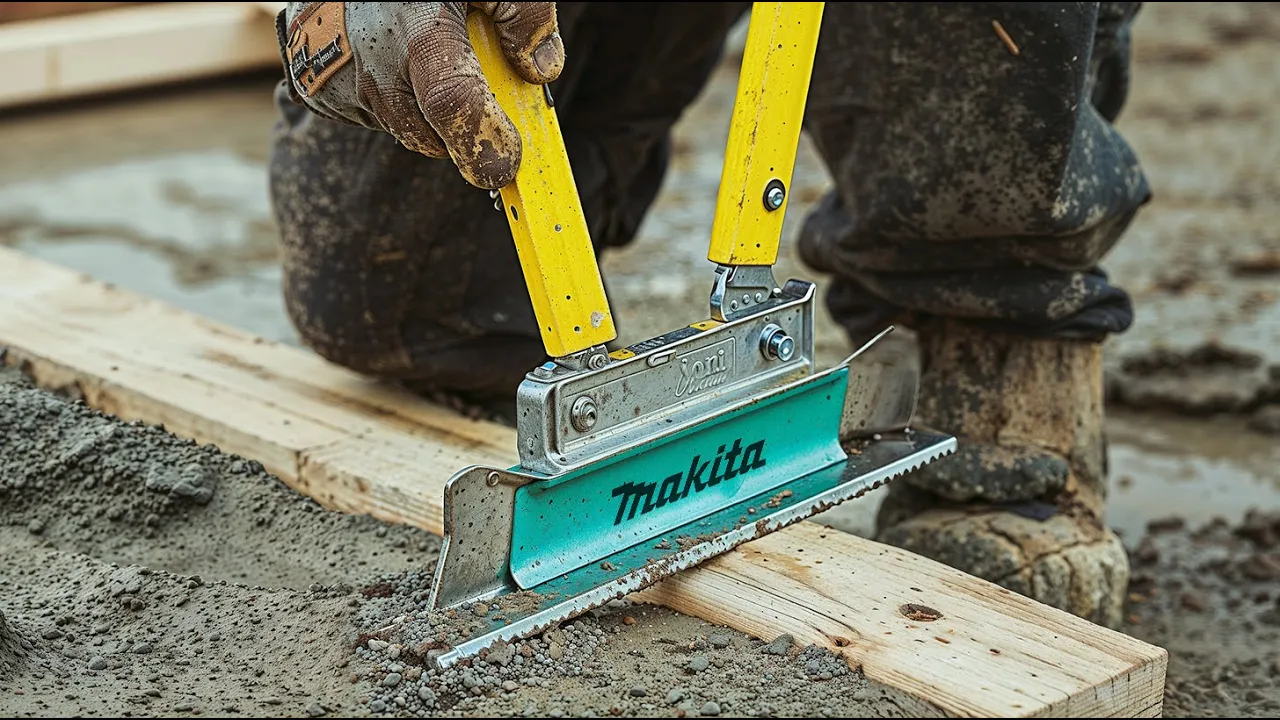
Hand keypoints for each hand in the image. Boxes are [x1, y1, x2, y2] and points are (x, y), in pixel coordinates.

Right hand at [280, 2, 563, 188]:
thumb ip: (524, 15)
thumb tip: (541, 70)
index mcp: (420, 34)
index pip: (455, 107)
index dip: (487, 143)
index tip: (509, 161)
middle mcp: (376, 68)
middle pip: (433, 137)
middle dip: (463, 127)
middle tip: (475, 80)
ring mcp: (341, 85)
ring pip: (406, 131)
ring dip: (428, 112)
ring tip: (425, 50)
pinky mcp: (319, 94)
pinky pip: (373, 120)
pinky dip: (393, 101)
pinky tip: (391, 56)